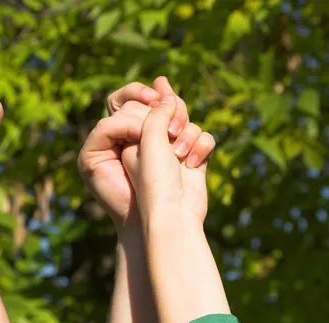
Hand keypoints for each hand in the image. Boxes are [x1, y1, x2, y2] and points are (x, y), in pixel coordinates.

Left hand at [78, 78, 195, 228]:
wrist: (173, 220)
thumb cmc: (151, 184)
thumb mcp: (145, 142)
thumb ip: (154, 114)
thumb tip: (167, 97)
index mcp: (126, 139)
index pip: (135, 104)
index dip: (145, 99)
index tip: (153, 103)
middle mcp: (148, 143)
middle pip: (164, 109)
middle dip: (172, 114)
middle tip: (171, 130)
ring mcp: (171, 152)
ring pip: (186, 122)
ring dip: (187, 134)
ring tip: (179, 154)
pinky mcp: (193, 161)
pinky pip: (202, 139)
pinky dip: (201, 147)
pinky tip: (192, 164)